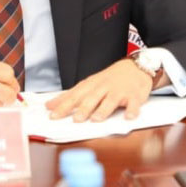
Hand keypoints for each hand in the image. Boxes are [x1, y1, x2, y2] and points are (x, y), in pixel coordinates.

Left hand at [46, 58, 165, 121]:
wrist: (136, 67)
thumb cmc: (109, 79)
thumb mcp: (89, 84)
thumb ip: (70, 96)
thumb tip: (49, 106)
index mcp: (91, 85)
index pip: (75, 96)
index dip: (64, 106)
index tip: (53, 116)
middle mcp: (104, 87)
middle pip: (92, 98)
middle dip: (84, 108)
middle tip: (76, 119)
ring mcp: (120, 91)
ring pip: (111, 100)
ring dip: (104, 109)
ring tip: (97, 119)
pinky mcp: (134, 95)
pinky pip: (134, 103)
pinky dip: (132, 109)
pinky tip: (129, 116)